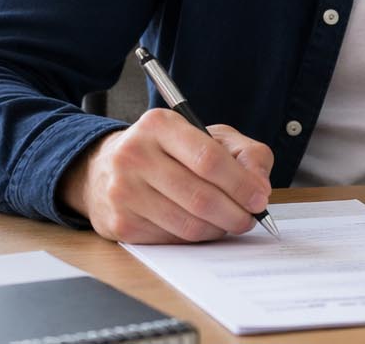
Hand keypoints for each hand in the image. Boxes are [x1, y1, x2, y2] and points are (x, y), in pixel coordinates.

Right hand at [61, 108, 273, 242]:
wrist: (104, 169)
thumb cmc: (165, 151)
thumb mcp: (206, 136)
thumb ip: (244, 152)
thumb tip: (260, 185)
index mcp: (159, 125)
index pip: (208, 158)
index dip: (241, 183)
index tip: (260, 198)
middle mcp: (135, 155)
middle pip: (200, 197)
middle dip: (235, 213)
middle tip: (250, 218)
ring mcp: (124, 191)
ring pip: (188, 224)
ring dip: (219, 229)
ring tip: (229, 222)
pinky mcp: (121, 223)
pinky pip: (172, 239)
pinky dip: (196, 238)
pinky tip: (201, 226)